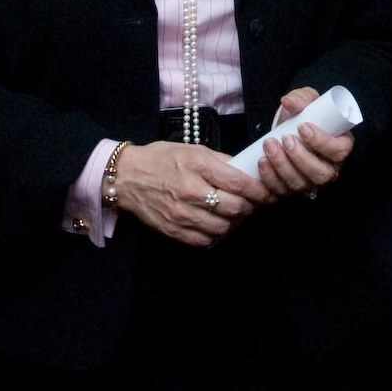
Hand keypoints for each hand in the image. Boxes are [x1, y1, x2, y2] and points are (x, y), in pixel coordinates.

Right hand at [111, 141, 269, 247]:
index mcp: (197, 166)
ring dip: (233, 223)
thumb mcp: (192, 149)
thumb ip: (220, 161)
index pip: (239, 184)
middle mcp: (190, 191)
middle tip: (250, 204)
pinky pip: (205, 240)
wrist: (126, 177)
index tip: (265, 193)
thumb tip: (244, 171)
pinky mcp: (173, 230)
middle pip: (234, 208)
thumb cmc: (160, 159)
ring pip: (223, 227)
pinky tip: (215, 223)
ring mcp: (181, 214)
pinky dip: (215, 234)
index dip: (258, 191)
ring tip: (232, 214)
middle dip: (248, 207)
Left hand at [253, 87, 355, 202]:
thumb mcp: (305, 102)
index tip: (302, 127)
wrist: (285, 129)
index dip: (322, 142)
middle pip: (321, 174)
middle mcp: (328, 168)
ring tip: (269, 146)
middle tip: (285, 139)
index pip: (339, 150)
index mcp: (339, 146)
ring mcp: (309, 181)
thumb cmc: (303, 116)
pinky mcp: (290, 188)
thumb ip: (300, 98)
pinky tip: (260, 163)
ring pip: (300, 183)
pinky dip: (268, 179)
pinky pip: (280, 191)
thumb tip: (289, 101)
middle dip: (300, 157)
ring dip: (282, 166)